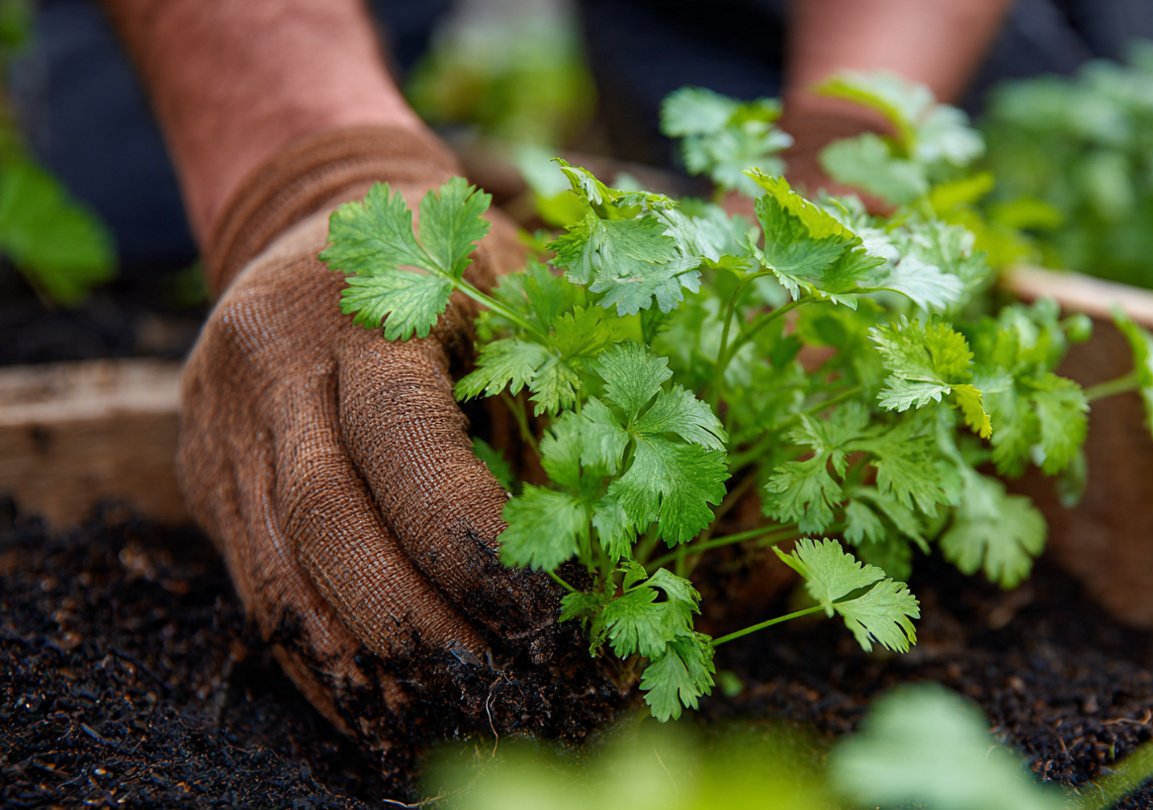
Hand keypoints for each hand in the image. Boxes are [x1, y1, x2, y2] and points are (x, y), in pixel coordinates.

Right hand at [180, 127, 616, 745]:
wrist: (315, 216)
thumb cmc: (449, 255)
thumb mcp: (510, 282)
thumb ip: (549, 384)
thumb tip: (606, 533)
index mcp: (354, 306)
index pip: (400, 439)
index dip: (465, 537)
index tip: (542, 610)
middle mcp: (267, 365)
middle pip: (324, 519)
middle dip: (413, 620)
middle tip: (496, 685)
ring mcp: (221, 423)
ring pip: (272, 568)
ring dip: (358, 659)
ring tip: (436, 714)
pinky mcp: (205, 473)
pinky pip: (250, 584)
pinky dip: (313, 654)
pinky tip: (373, 702)